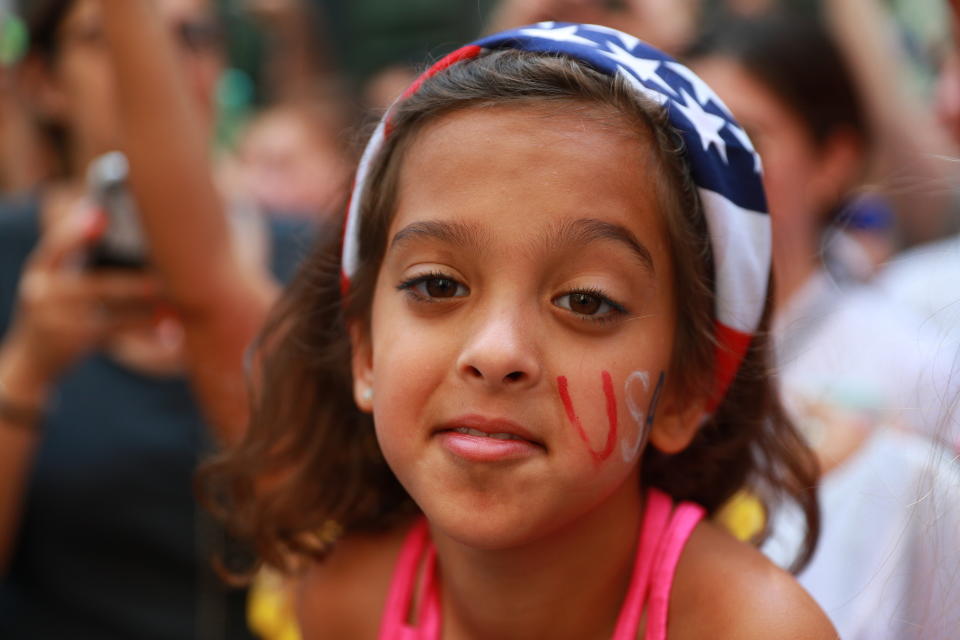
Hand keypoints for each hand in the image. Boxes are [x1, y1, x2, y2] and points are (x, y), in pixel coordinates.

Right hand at [0, 203, 160, 396]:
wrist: (32, 358)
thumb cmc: (56, 309)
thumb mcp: (56, 282)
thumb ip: (77, 256)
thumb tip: (110, 220)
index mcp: (39, 270)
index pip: (56, 247)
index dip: (76, 232)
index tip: (100, 215)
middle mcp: (41, 293)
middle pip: (97, 285)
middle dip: (135, 282)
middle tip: (167, 276)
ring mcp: (55, 319)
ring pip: (111, 309)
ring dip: (146, 305)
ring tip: (174, 299)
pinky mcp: (73, 340)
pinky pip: (116, 329)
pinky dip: (143, 325)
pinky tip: (168, 326)